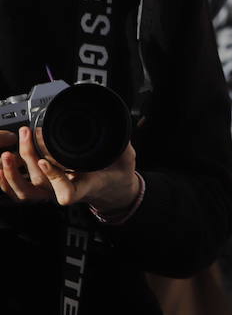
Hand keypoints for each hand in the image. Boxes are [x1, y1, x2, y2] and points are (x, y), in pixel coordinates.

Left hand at [0, 127, 138, 213]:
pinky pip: (20, 192)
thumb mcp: (127, 159)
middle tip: (27, 133)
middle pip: (40, 182)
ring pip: (26, 190)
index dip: (54, 177)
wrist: (113, 190)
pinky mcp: (44, 190)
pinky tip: (3, 166)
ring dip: (14, 170)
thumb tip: (120, 131)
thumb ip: (122, 146)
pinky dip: (7, 180)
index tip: (46, 160)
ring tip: (10, 150)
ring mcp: (53, 192)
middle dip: (29, 156)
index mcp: (87, 186)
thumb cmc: (117, 175)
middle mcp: (66, 191)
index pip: (67, 190)